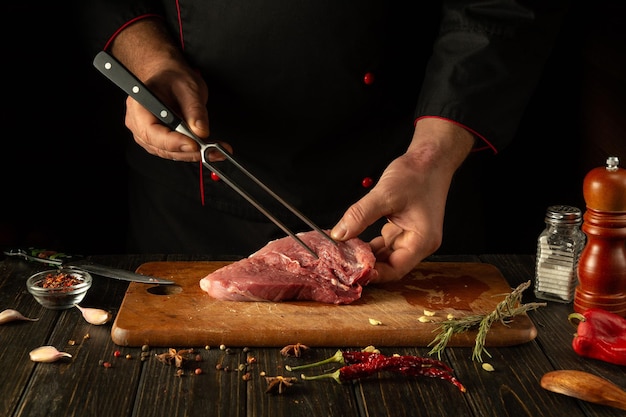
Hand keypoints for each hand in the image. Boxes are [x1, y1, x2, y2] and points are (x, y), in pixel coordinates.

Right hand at [111, 18, 231, 161]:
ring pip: (169, 153)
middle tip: (213, 151)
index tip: (194, 145)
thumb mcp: (188, 87)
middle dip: (189, 152)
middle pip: (161, 147)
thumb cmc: (172, 78)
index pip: (152, 132)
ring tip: (216, 152)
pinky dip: (192, 152)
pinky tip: (209, 150)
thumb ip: (194, 109)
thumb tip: (200, 131)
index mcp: (140, 106)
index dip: (174, 142)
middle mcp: (139, 123)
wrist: (168, 76)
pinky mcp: (159, 141)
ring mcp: (147, 134)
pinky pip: (174, 151)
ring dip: (193, 155)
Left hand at [331, 118, 473, 282]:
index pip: (396, 270)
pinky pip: (384, 243)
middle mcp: (419, 243)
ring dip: (366, 255)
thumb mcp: (385, 195)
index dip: (374, 274)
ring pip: (385, 255)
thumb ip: (360, 215)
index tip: (351, 272)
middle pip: (390, 265)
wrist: (430, 157)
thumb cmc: (417, 174)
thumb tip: (339, 234)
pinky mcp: (403, 228)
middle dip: (367, 265)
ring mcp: (411, 236)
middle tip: (342, 263)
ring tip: (343, 253)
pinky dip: (369, 244)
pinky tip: (353, 240)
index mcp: (422, 241)